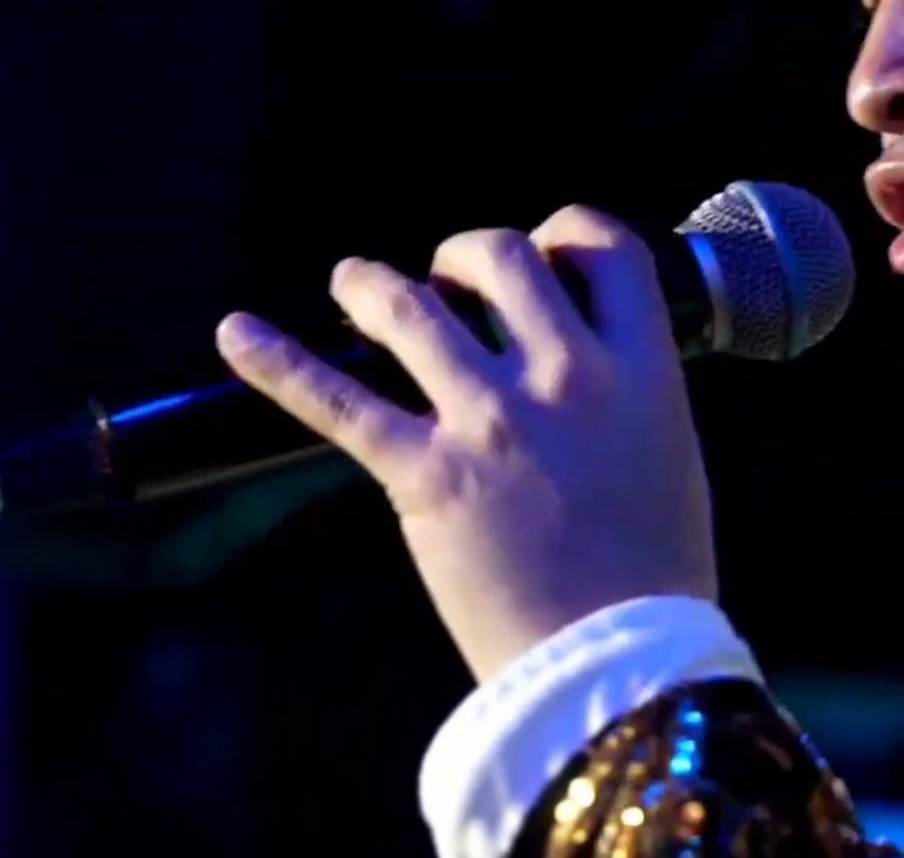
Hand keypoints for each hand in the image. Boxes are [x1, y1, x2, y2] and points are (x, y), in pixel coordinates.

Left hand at [213, 206, 716, 683]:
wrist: (619, 672)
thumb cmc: (652, 581)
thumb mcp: (668, 461)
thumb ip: (626, 401)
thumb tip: (583, 368)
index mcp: (640, 376)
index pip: (605, 249)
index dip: (564, 232)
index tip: (540, 252)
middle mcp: (564, 380)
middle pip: (502, 257)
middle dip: (463, 254)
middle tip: (445, 282)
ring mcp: (490, 423)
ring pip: (414, 308)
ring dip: (373, 285)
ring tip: (353, 284)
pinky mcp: (425, 475)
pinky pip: (339, 403)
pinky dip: (277, 363)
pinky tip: (235, 333)